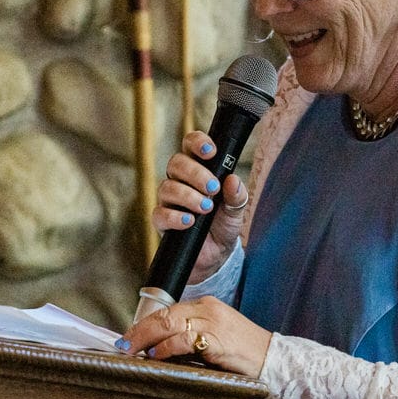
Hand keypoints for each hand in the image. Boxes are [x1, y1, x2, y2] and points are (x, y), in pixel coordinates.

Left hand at [119, 296, 270, 378]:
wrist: (273, 360)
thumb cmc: (244, 354)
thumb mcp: (215, 339)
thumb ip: (190, 338)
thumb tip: (158, 349)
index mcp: (207, 306)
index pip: (169, 311)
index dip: (146, 324)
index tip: (130, 336)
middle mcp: (208, 309)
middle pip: (165, 314)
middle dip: (139, 330)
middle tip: (123, 343)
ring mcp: (213, 322)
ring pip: (169, 323)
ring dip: (146, 338)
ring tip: (132, 350)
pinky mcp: (217, 339)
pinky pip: (184, 339)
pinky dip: (166, 348)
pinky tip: (157, 356)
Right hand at [153, 131, 250, 282]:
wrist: (216, 255)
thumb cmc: (223, 225)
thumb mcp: (236, 210)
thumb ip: (236, 196)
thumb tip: (233, 180)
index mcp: (198, 169)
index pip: (190, 145)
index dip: (197, 143)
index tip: (211, 152)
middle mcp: (179, 181)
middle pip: (176, 163)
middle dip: (196, 174)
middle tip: (213, 188)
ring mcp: (168, 201)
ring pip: (167, 187)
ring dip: (188, 196)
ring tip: (205, 208)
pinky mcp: (162, 222)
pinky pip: (160, 214)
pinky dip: (176, 217)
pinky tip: (190, 222)